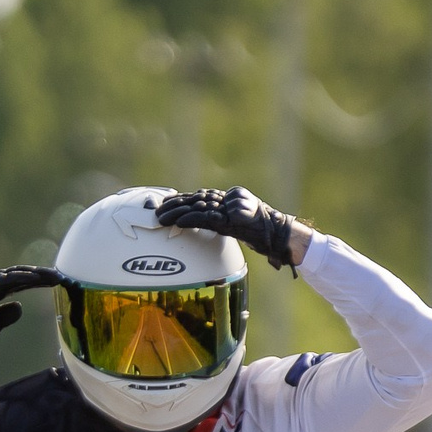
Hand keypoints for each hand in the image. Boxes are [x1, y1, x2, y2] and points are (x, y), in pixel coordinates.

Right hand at [0, 265, 62, 360]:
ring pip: (15, 274)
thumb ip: (7, 316)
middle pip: (22, 274)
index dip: (40, 281)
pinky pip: (4, 279)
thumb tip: (20, 307)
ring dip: (35, 275)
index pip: (23, 282)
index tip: (59, 281)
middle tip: (61, 276)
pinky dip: (18, 278)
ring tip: (52, 277)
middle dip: (42, 275)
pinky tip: (34, 277)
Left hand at [151, 187, 310, 271]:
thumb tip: (204, 221)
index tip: (163, 203)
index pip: (199, 197)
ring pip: (197, 206)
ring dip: (176, 212)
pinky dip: (191, 219)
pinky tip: (178, 222)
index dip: (180, 200)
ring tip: (160, 218)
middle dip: (173, 205)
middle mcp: (225, 199)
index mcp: (226, 199)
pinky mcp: (230, 216)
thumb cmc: (259, 231)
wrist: (277, 233)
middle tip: (155, 211)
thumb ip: (221, 220)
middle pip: (194, 199)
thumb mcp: (237, 224)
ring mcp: (228, 207)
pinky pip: (207, 217)